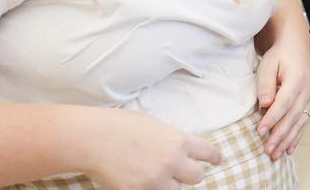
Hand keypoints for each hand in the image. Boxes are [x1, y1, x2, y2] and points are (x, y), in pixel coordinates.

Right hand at [81, 108, 220, 189]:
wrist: (92, 138)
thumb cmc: (120, 125)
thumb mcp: (155, 126)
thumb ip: (171, 140)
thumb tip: (180, 151)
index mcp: (179, 140)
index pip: (208, 152)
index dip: (214, 157)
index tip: (217, 160)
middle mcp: (173, 161)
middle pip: (197, 176)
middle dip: (188, 173)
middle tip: (178, 171)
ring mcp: (156, 180)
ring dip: (170, 185)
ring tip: (155, 177)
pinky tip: (141, 183)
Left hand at [255, 35, 309, 159]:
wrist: (297, 48)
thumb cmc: (279, 56)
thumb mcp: (268, 65)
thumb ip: (266, 84)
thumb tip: (265, 104)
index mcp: (297, 78)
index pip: (284, 102)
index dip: (273, 118)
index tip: (259, 131)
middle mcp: (308, 89)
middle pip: (293, 116)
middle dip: (280, 135)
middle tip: (267, 150)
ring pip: (300, 123)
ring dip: (287, 140)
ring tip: (275, 155)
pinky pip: (304, 123)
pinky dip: (296, 137)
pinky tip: (288, 149)